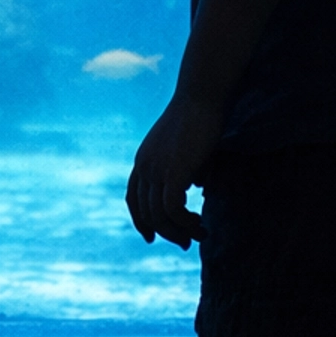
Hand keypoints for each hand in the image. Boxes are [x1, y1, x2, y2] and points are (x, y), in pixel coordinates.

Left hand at [125, 93, 223, 248]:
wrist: (202, 95)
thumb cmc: (200, 116)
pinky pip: (172, 210)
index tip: (152, 238)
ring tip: (199, 234)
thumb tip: (197, 189)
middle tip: (189, 241)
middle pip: (146, 213)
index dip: (141, 221)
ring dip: (179, 232)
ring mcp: (155, 169)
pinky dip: (186, 223)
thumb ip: (187, 169)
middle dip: (167, 233)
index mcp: (143, 159)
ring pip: (159, 217)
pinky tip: (201, 224)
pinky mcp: (172, 171)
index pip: (133, 198)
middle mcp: (144, 166)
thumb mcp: (188, 147)